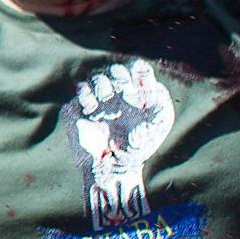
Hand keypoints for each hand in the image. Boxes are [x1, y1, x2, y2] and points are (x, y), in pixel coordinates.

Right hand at [70, 59, 175, 225]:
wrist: (112, 168)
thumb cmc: (138, 147)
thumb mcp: (157, 125)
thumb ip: (159, 103)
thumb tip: (153, 85)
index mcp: (138, 94)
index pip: (139, 70)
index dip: (140, 73)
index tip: (141, 89)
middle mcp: (118, 94)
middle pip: (116, 71)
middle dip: (119, 77)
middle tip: (124, 94)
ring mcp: (99, 100)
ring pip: (97, 78)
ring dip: (102, 86)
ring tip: (105, 104)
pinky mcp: (80, 107)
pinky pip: (79, 90)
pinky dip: (85, 94)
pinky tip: (92, 108)